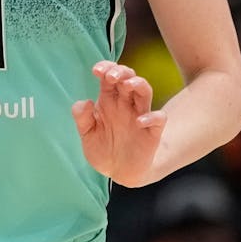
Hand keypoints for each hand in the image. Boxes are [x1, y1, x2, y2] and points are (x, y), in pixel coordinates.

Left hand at [72, 60, 166, 187]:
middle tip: (111, 76)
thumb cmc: (103, 150)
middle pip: (128, 78)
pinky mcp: (152, 132)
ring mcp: (140, 116)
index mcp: (109, 102)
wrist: (118, 173)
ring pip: (145, 91)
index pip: (110, 77)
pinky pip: (158, 118)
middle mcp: (125, 105)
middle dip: (121, 72)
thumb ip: (82, 118)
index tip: (96, 70)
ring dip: (138, 84)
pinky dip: (151, 117)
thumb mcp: (87, 135)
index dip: (106, 68)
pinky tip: (139, 122)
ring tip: (127, 85)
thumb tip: (84, 102)